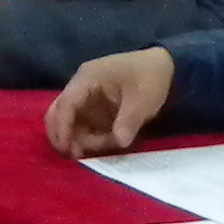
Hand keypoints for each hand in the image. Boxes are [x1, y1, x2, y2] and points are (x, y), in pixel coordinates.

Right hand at [46, 47, 177, 157]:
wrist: (165, 68)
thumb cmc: (150, 77)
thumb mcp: (143, 98)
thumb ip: (128, 120)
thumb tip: (119, 142)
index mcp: (88, 78)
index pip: (66, 103)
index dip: (62, 127)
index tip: (66, 149)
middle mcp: (81, 88)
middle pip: (58, 112)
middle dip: (61, 134)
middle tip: (74, 155)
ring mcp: (87, 99)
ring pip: (70, 122)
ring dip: (79, 139)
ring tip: (104, 146)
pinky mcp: (95, 109)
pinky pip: (84, 126)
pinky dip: (89, 138)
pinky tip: (104, 144)